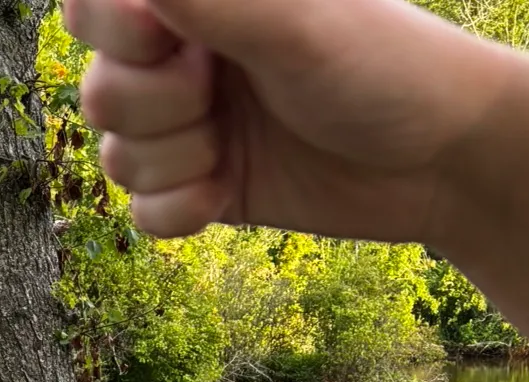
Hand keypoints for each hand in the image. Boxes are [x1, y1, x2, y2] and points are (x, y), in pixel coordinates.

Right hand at [63, 0, 515, 243]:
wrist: (439, 163)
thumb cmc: (383, 66)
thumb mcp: (294, 23)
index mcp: (200, 0)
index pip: (89, 5)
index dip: (107, 26)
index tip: (162, 35)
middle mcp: (186, 56)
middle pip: (96, 90)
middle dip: (150, 103)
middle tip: (217, 89)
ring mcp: (194, 127)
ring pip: (117, 158)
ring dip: (175, 160)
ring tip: (236, 146)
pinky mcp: (207, 190)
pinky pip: (144, 214)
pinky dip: (180, 210)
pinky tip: (228, 194)